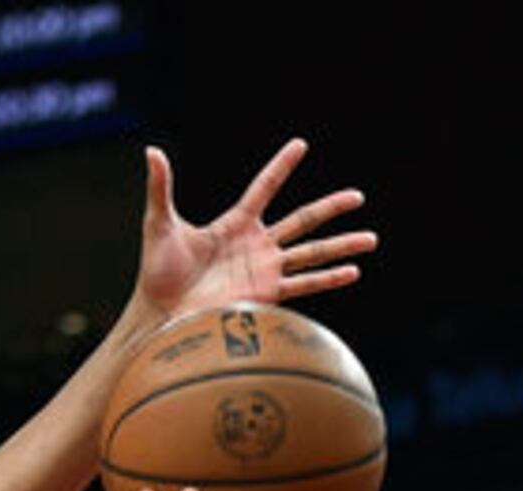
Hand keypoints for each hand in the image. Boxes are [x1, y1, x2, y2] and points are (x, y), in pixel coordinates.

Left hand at [135, 138, 372, 320]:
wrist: (163, 313)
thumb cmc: (158, 272)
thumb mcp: (160, 224)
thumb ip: (161, 188)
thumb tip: (152, 151)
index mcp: (235, 223)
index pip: (265, 187)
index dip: (282, 166)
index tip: (301, 145)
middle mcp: (257, 244)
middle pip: (303, 219)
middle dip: (331, 208)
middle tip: (358, 196)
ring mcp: (265, 270)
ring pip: (312, 252)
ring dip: (342, 246)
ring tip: (371, 239)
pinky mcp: (267, 294)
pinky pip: (304, 285)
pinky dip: (329, 278)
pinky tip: (353, 272)